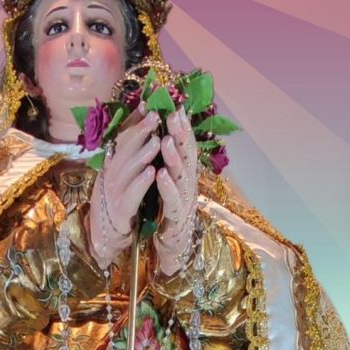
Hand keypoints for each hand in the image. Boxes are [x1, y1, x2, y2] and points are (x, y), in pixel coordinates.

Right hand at [89, 105, 159, 267]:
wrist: (109, 224)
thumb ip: (132, 137)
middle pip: (125, 149)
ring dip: (144, 154)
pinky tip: (153, 172)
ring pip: (129, 169)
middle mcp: (112, 172)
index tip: (149, 106)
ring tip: (158, 141)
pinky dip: (142, 182)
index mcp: (113, 160)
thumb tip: (142, 106)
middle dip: (141, 132)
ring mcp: (115, 189)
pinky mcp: (121, 207)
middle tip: (156, 117)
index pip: (123, 137)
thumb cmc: (122, 188)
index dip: (135, 122)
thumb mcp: (124, 162)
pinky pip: (132, 192)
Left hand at [154, 106, 198, 274]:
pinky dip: (167, 185)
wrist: (174, 243)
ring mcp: (186, 199)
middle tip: (173, 114)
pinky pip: (172, 199)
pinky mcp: (178, 215)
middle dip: (180, 134)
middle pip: (187, 155)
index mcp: (186, 173)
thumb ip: (170, 159)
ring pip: (182, 175)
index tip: (176, 106)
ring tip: (166, 139)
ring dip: (174, 156)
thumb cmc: (170, 208)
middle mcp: (189, 183)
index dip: (183, 127)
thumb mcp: (171, 180)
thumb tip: (165, 132)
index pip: (186, 145)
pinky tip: (160, 174)